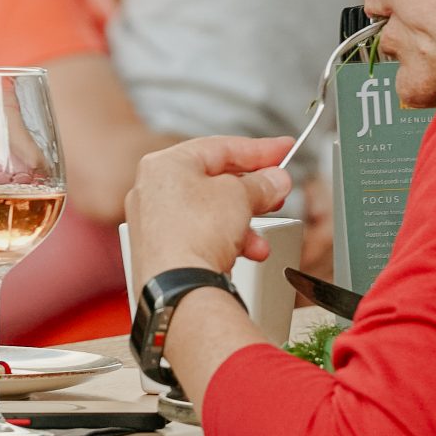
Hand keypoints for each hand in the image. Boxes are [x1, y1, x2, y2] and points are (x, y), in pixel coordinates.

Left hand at [125, 136, 294, 276]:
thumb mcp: (240, 197)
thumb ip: (262, 184)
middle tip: (277, 191)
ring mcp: (153, 223)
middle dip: (251, 190)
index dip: (258, 149)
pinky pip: (199, 236)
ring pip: (208, 213)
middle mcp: (152, 191)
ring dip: (242, 222)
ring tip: (262, 233)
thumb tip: (275, 181)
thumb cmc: (195, 234)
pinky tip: (245, 252)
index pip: (219, 147)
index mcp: (164, 164)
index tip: (283, 150)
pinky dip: (224, 241)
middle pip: (213, 181)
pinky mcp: (159, 252)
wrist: (178, 288)